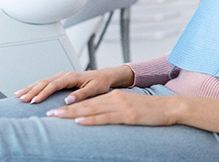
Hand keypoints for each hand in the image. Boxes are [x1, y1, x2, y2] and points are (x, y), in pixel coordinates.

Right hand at [14, 66, 133, 104]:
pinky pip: (44, 82)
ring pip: (42, 81)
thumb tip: (68, 99)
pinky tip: (26, 91)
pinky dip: (34, 86)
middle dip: (32, 90)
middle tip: (21, 99)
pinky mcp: (60, 79)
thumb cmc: (100, 83)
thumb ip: (82, 94)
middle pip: (45, 82)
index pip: (54, 84)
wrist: (104, 76)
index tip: (34, 100)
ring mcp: (61, 76)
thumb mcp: (95, 89)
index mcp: (71, 77)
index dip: (43, 92)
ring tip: (18, 95)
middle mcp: (64, 75)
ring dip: (30, 88)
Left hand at [46, 90, 218, 133]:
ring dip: (72, 113)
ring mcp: (120, 106)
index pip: (89, 102)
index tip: (56, 110)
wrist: (170, 107)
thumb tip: (101, 117)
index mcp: (114, 97)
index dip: (71, 106)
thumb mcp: (130, 108)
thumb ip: (115, 111)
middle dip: (65, 109)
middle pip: (85, 104)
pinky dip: (91, 119)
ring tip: (57, 117)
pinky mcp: (127, 115)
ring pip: (91, 109)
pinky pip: (105, 118)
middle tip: (48, 113)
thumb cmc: (151, 110)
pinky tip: (79, 121)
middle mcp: (114, 99)